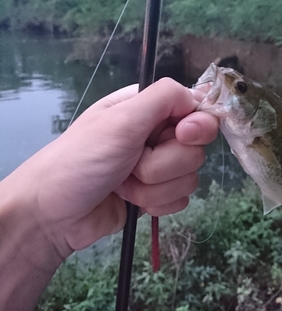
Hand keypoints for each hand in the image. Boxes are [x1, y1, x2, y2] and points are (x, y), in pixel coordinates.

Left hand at [12, 78, 217, 263]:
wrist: (52, 215)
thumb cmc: (81, 159)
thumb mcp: (121, 120)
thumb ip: (164, 97)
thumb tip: (199, 95)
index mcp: (147, 108)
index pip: (195, 109)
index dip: (196, 125)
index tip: (181, 135)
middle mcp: (155, 135)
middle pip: (195, 148)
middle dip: (163, 163)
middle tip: (132, 162)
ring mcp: (156, 167)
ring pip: (189, 177)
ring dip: (154, 186)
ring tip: (123, 184)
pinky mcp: (156, 196)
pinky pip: (180, 199)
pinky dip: (155, 204)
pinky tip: (131, 202)